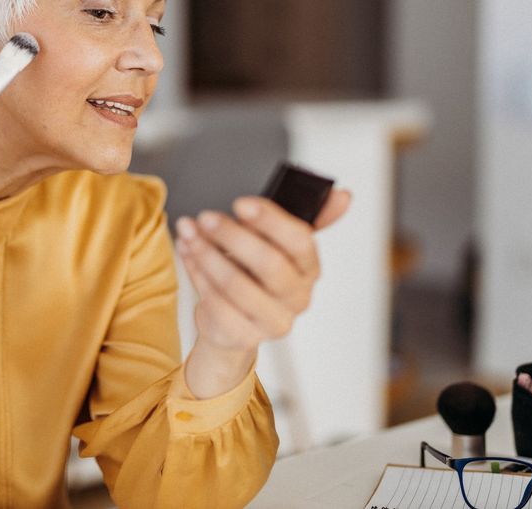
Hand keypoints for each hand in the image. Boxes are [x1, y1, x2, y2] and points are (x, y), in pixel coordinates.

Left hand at [175, 189, 350, 396]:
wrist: (232, 320)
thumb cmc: (255, 273)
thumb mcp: (278, 242)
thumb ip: (307, 218)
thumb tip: (343, 195)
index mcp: (310, 268)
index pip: (300, 240)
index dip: (270, 220)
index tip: (240, 203)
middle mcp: (298, 297)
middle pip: (269, 264)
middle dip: (232, 236)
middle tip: (206, 217)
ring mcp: (273, 321)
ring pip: (236, 285)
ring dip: (206, 253)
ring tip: (188, 232)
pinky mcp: (244, 336)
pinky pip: (215, 303)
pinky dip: (196, 274)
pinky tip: (188, 253)